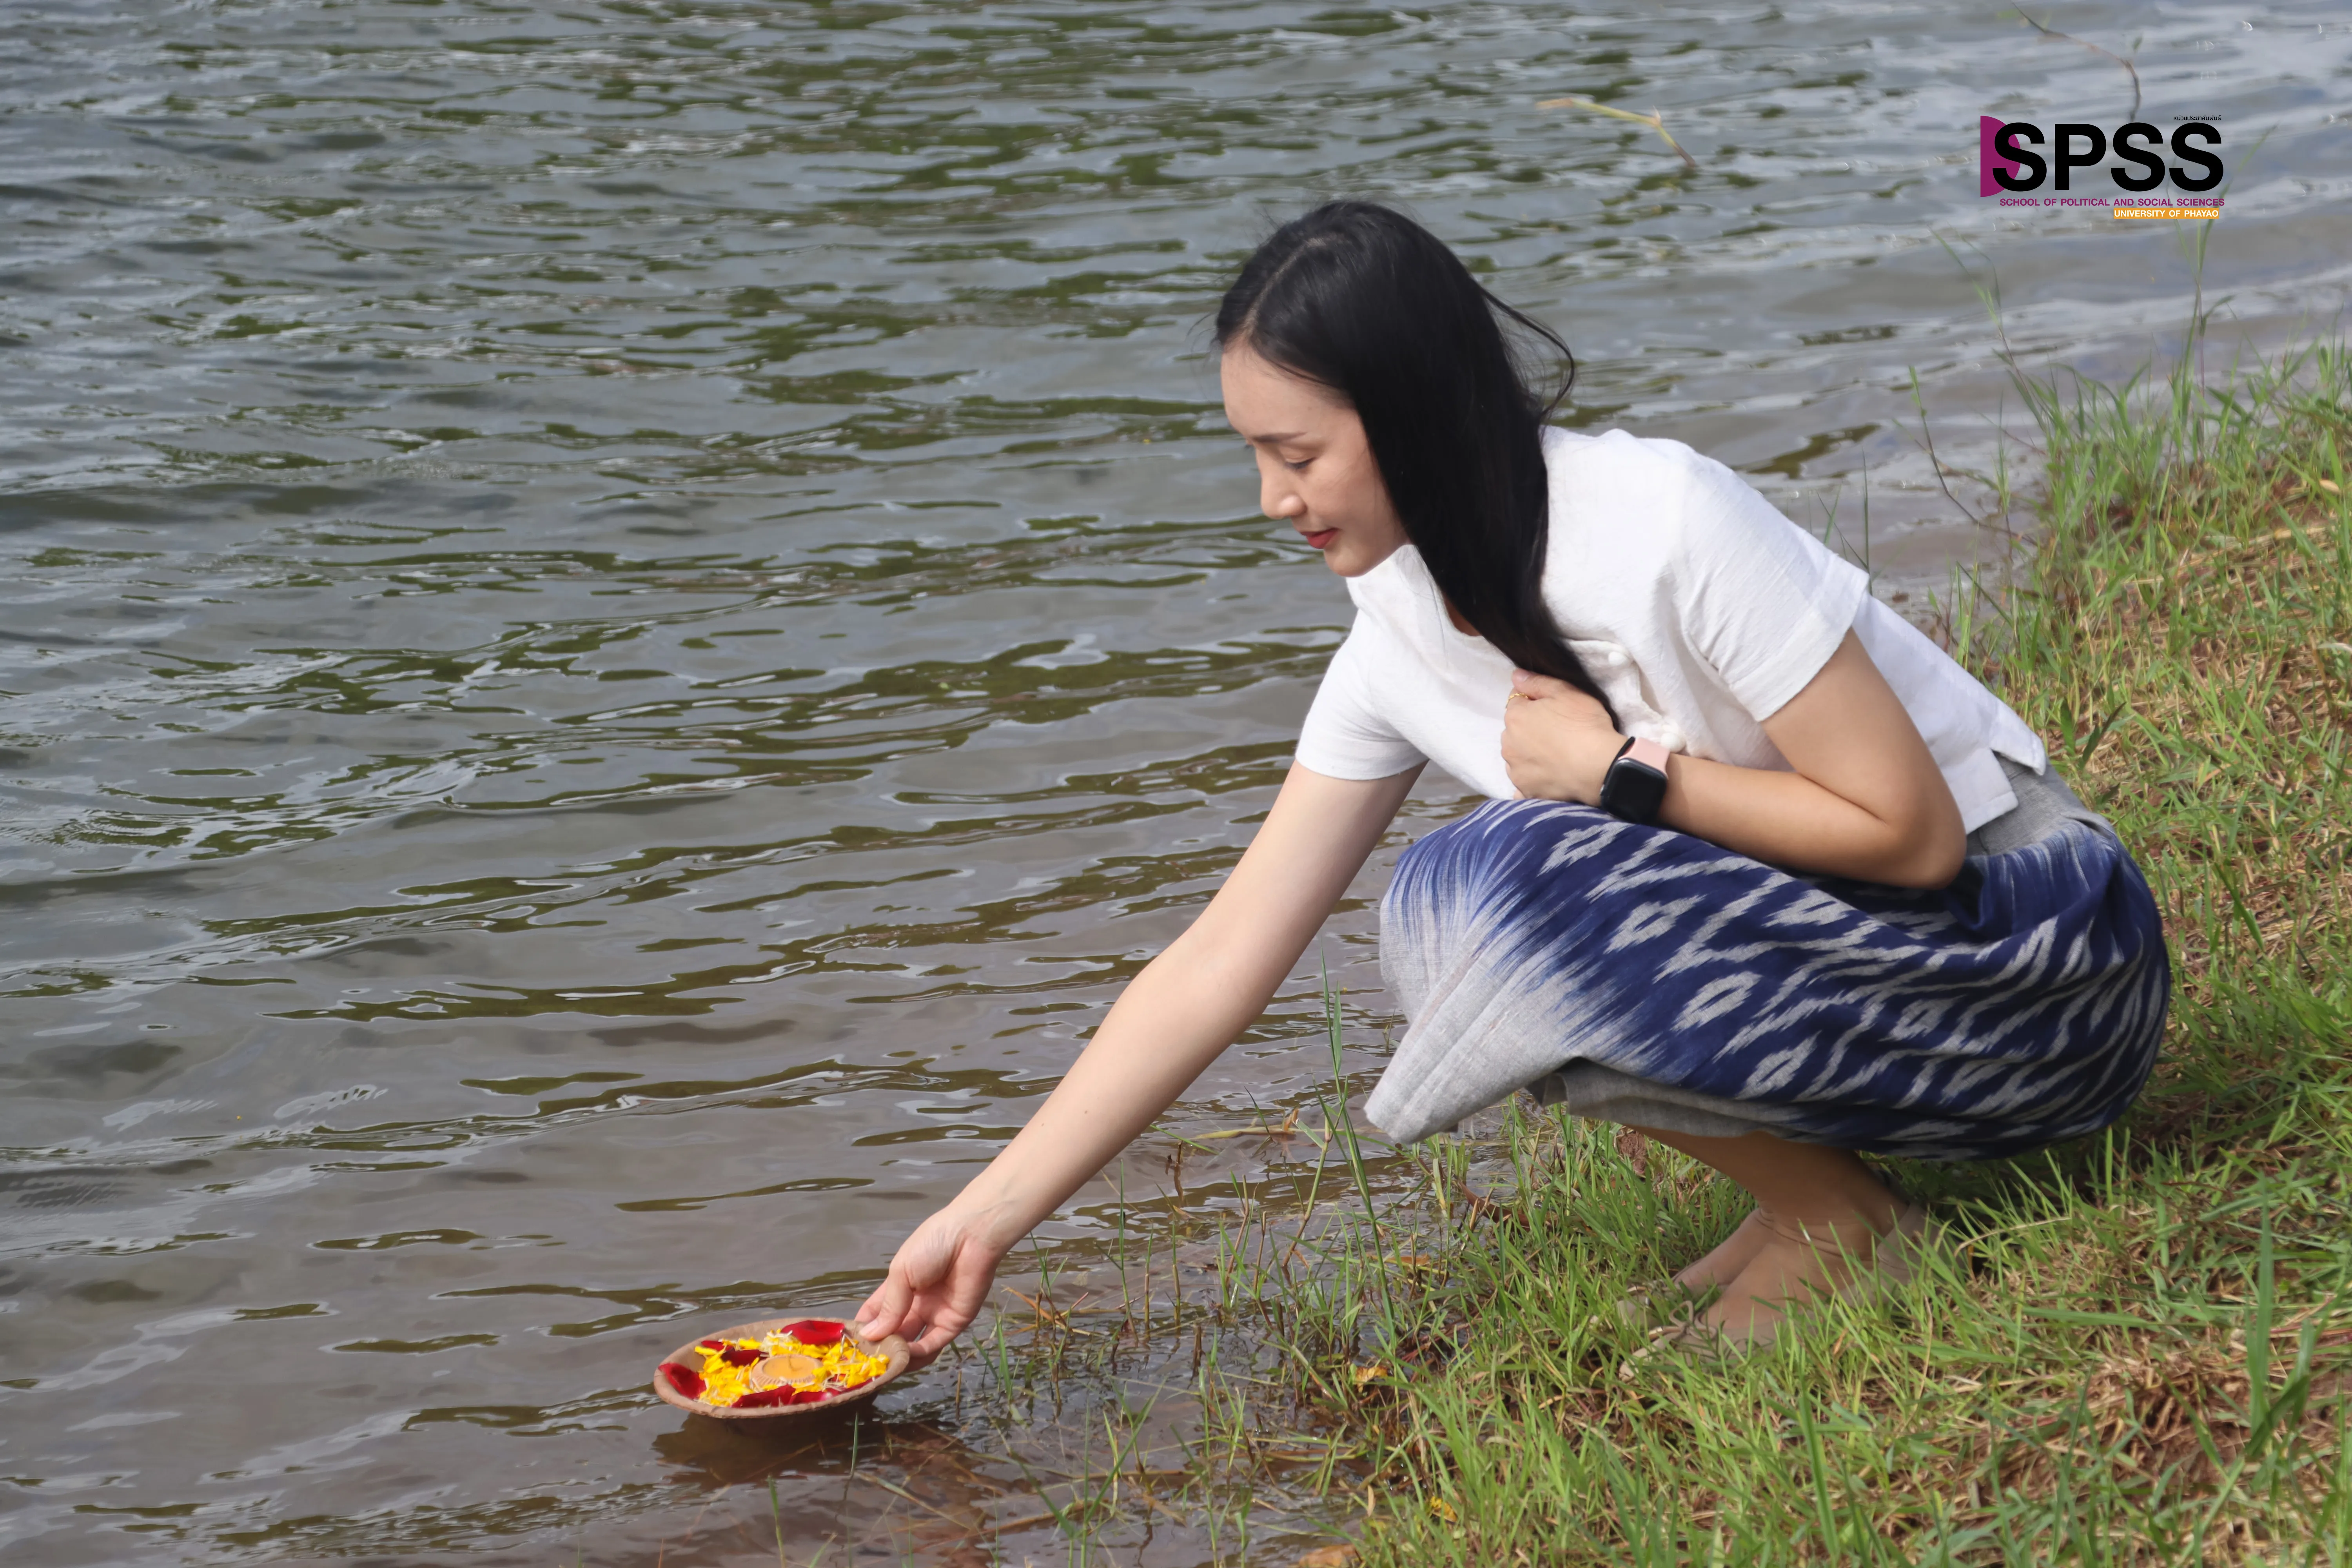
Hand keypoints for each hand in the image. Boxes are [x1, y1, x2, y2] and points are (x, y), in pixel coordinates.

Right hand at [852, 1205, 1006, 1367]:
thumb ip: (889, 1306)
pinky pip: (934, 1344)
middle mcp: (916, 1305)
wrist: (972, 1236)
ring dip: (899, 1356)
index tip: (849, 1348)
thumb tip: (868, 1335)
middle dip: (881, 1349)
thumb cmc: (932, 1245)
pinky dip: (919, 1354)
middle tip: (865, 1366)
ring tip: (884, 1367)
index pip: (877, 1314)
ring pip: (913, 1345)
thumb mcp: (901, 1272)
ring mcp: (935, 1315)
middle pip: (894, 1333)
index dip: (864, 1330)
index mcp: (900, 1287)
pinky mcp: (954, 1323)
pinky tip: (905, 1357)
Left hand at [1500, 669, 1622, 803]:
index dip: (1535, 705)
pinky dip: (1533, 780)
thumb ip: (1537, 682)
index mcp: (1515, 717)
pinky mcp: (1527, 791)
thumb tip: (1516, 676)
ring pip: (1518, 757)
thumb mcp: (1567, 692)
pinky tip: (1549, 778)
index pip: (1517, 704)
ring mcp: (1516, 771)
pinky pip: (1524, 784)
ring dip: (1530, 755)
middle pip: (1516, 732)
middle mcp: (1508, 744)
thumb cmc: (1585, 725)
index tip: (1554, 711)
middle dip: (1530, 730)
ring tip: (1557, 756)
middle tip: (1559, 734)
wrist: (1600, 767)